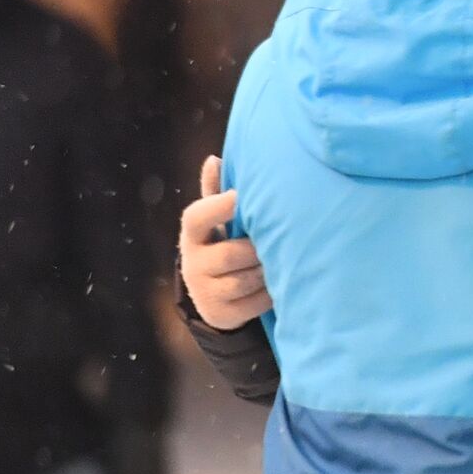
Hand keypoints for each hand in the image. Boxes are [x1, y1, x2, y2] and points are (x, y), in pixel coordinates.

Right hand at [178, 155, 271, 330]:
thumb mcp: (218, 220)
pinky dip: (270, 294)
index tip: (238, 196)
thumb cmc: (224, 242)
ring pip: (245, 280)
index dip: (216, 207)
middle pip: (230, 254)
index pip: (196, 218)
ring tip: (280, 261)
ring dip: (267, 271)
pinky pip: (254, 303)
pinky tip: (279, 284)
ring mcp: (205, 292)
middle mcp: (193, 264)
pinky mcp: (221, 314)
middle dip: (257, 249)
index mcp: (193, 234)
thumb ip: (217, 192)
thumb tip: (213, 159)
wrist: (215, 294)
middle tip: (278, 241)